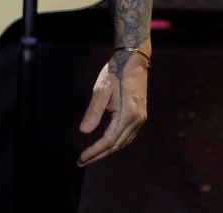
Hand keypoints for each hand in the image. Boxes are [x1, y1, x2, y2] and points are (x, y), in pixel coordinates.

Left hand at [77, 50, 148, 165]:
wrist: (134, 60)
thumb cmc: (115, 72)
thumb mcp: (101, 90)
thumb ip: (93, 112)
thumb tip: (84, 131)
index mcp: (127, 114)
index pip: (109, 140)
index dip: (95, 151)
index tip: (82, 157)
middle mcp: (137, 120)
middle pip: (116, 145)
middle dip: (99, 154)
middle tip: (82, 161)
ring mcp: (140, 119)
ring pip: (123, 142)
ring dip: (107, 150)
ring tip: (92, 155)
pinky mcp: (140, 115)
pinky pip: (128, 135)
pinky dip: (116, 142)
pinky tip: (107, 144)